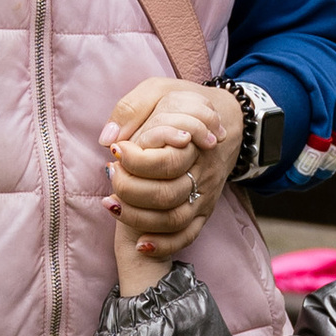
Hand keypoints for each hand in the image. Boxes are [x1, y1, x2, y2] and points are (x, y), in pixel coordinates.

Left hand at [103, 77, 228, 261]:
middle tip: (110, 173)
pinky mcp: (204, 211)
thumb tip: (108, 139)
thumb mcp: (158, 90)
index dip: (135, 160)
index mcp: (194, 142)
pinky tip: (139, 242)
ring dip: (137, 217)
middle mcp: (202, 172)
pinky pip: (187, 236)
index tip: (115, 149)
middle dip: (129, 190)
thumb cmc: (184, 104)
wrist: (228, 120)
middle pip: (167, 195)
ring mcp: (205, 195)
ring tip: (111, 202)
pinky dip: (163, 245)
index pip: (167, 161)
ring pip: (174, 219)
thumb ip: (132, 108)